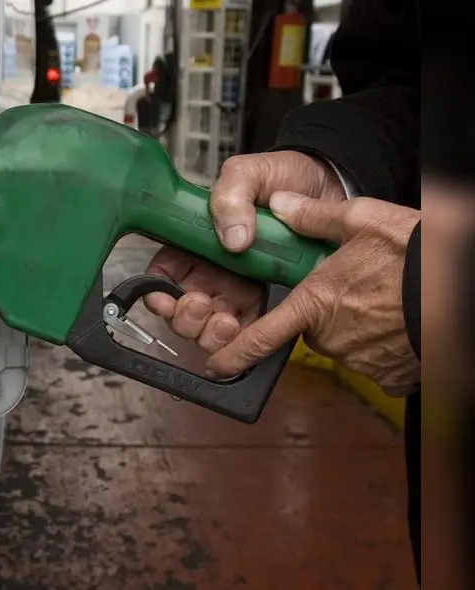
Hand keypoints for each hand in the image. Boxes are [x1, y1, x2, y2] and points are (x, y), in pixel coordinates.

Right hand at [144, 151, 346, 352]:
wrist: (331, 188)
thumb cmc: (283, 177)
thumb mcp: (248, 173)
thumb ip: (231, 197)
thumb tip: (232, 240)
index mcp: (196, 243)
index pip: (163, 274)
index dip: (157, 292)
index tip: (164, 298)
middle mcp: (211, 272)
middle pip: (181, 311)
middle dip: (185, 319)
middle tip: (201, 305)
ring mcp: (237, 292)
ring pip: (209, 330)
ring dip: (210, 335)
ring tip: (227, 322)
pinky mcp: (266, 306)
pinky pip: (247, 334)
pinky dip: (242, 341)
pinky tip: (248, 330)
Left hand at [205, 192, 419, 395]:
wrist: (461, 287)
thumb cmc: (415, 254)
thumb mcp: (361, 220)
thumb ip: (313, 217)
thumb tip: (277, 205)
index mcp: (314, 303)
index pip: (259, 338)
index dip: (231, 357)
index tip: (215, 368)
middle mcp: (331, 337)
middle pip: (311, 328)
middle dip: (323, 311)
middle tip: (353, 287)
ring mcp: (361, 360)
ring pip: (343, 343)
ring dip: (354, 325)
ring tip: (382, 298)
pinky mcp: (390, 374)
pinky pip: (374, 361)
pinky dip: (381, 346)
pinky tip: (396, 321)